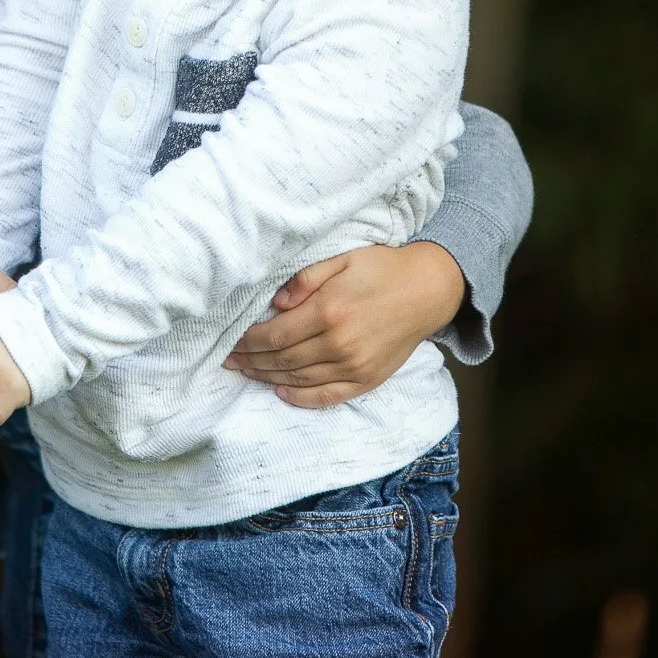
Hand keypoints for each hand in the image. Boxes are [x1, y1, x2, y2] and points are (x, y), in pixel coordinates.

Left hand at [224, 241, 464, 408]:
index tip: (231, 341)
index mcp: (329, 311)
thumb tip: (276, 304)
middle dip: (251, 361)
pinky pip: (327, 396)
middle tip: (229, 361)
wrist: (428, 290)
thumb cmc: (382, 269)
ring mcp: (354, 366)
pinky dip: (301, 398)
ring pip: (299, 380)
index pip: (275, 335)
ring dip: (267, 379)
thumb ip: (306, 279)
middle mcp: (339, 343)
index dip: (249, 342)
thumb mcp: (342, 259)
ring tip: (247, 373)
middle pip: (282, 360)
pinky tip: (281, 392)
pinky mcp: (367, 379)